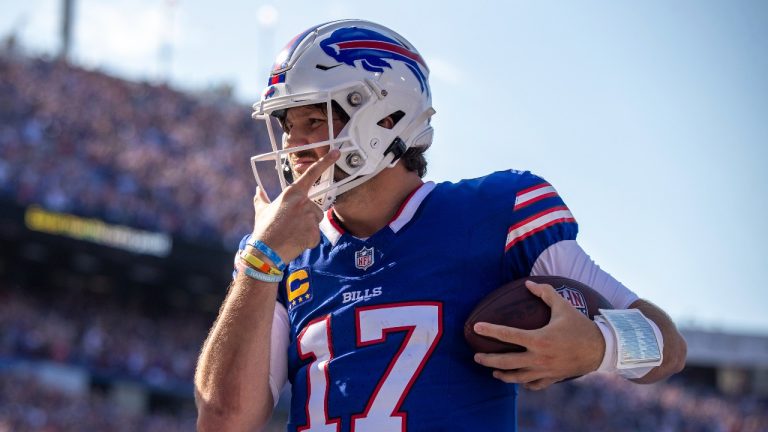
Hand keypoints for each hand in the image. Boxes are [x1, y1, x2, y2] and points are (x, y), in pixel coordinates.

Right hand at [249, 149, 339, 264]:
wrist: (266, 252)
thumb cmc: (264, 230)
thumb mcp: (261, 211)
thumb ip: (261, 199)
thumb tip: (257, 191)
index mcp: (292, 193)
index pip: (311, 174)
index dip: (325, 162)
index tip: (336, 152)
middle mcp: (303, 202)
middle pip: (316, 207)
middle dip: (307, 216)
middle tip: (292, 225)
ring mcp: (310, 217)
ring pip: (317, 220)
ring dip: (309, 227)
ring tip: (293, 233)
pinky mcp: (314, 232)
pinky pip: (316, 235)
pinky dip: (308, 239)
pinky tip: (296, 242)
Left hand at [473, 280, 604, 390]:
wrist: (601, 349)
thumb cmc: (580, 326)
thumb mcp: (563, 306)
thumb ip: (545, 293)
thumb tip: (528, 283)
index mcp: (539, 339)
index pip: (508, 335)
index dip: (490, 331)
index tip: (476, 328)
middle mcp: (539, 358)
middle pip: (506, 362)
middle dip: (488, 360)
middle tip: (476, 356)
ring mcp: (545, 371)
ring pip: (517, 377)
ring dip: (502, 375)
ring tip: (492, 371)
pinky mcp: (552, 379)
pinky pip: (533, 385)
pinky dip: (523, 382)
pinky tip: (517, 379)